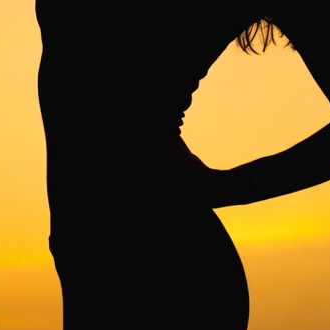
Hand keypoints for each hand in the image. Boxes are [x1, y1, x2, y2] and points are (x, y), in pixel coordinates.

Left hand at [108, 136, 223, 206]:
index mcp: (171, 145)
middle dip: (124, 161)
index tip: (114, 149)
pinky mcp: (180, 182)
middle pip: (143, 154)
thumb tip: (156, 142)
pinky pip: (157, 182)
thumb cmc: (197, 173)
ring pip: (148, 167)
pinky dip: (143, 185)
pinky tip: (132, 189)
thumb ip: (170, 147)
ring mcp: (176, 167)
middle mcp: (173, 153)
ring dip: (130, 173)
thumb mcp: (183, 155)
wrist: (219, 187)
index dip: (128, 143)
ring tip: (117, 178)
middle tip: (110, 168)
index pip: (145, 140)